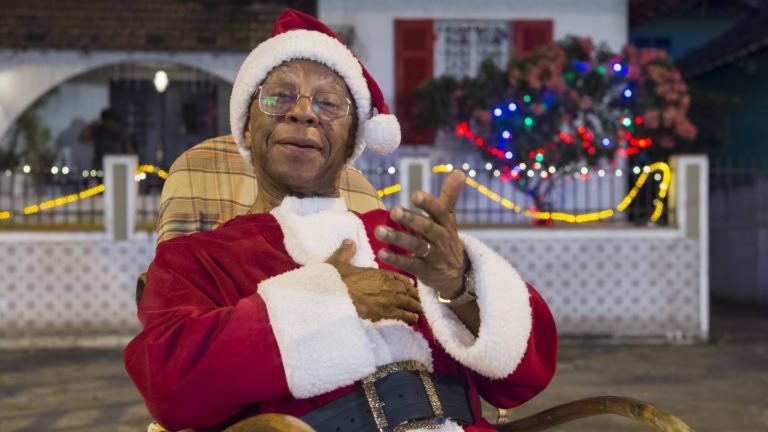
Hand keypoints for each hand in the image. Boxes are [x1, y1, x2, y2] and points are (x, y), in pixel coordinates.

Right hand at [326, 240, 421, 324]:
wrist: (334, 295)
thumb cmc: (336, 279)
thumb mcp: (339, 261)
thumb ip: (346, 251)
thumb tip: (349, 242)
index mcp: (380, 273)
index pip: (399, 277)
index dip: (405, 282)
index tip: (409, 286)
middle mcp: (388, 286)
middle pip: (407, 291)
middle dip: (414, 296)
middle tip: (419, 301)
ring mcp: (388, 300)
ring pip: (408, 303)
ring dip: (415, 308)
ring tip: (419, 312)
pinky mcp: (384, 314)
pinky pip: (402, 316)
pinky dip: (409, 318)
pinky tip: (413, 321)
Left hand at [374, 170, 467, 298]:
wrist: (457, 273)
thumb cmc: (446, 238)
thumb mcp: (449, 217)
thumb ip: (450, 195)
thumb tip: (459, 171)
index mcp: (445, 223)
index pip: (439, 211)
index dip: (428, 203)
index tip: (415, 194)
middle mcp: (441, 238)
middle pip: (427, 228)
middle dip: (411, 220)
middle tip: (394, 211)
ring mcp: (433, 256)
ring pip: (417, 246)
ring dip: (398, 238)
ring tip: (379, 231)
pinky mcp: (425, 271)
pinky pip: (411, 265)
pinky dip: (397, 259)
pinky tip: (382, 253)